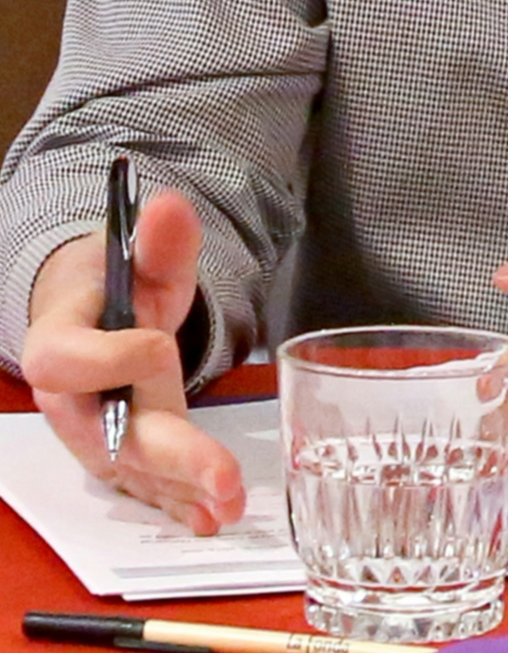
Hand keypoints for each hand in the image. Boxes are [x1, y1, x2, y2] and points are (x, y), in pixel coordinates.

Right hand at [22, 187, 244, 532]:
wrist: (91, 315)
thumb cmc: (114, 283)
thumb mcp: (139, 258)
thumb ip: (159, 242)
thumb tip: (170, 205)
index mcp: (58, 346)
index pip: (71, 363)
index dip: (114, 358)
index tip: (159, 342)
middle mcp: (71, 404)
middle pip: (112, 439)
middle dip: (172, 460)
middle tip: (224, 480)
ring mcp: (96, 438)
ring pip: (137, 470)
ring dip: (184, 492)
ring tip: (230, 510)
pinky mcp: (123, 456)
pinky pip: (148, 484)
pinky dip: (180, 503)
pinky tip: (211, 520)